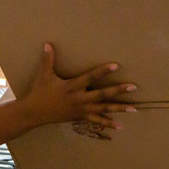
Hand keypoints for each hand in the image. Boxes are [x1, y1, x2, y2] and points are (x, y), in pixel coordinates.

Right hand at [18, 43, 136, 129]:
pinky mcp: (80, 117)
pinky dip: (108, 122)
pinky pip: (96, 120)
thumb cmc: (39, 92)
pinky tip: (120, 125)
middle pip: (101, 95)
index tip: (116, 66)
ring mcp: (81, 109)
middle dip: (118, 91)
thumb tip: (47, 43)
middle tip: (133, 86)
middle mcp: (79, 99)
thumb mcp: (43, 75)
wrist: (34, 113)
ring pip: (103, 109)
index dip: (102, 71)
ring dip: (119, 108)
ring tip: (134, 108)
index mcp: (71, 87)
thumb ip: (48, 59)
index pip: (90, 77)